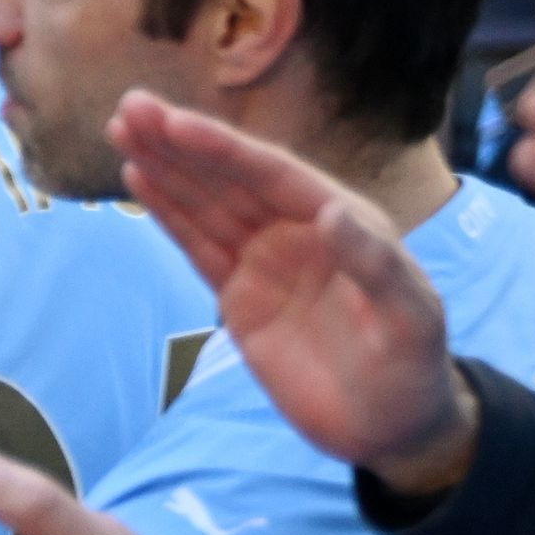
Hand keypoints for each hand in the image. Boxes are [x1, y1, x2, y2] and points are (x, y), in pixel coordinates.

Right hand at [109, 94, 468, 490]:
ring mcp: (265, 261)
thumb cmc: (413, 371)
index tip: (175, 122)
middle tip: (129, 107)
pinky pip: (196, 245)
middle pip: (231, 178)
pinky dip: (167, 213)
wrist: (390, 428)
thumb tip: (330, 211)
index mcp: (345, 222)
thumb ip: (375, 265)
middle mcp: (299, 230)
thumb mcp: (412, 321)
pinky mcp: (239, 296)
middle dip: (181, 142)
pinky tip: (139, 178)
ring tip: (121, 129)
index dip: (223, 149)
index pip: (273, 175)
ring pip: (206, 204)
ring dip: (165, 166)